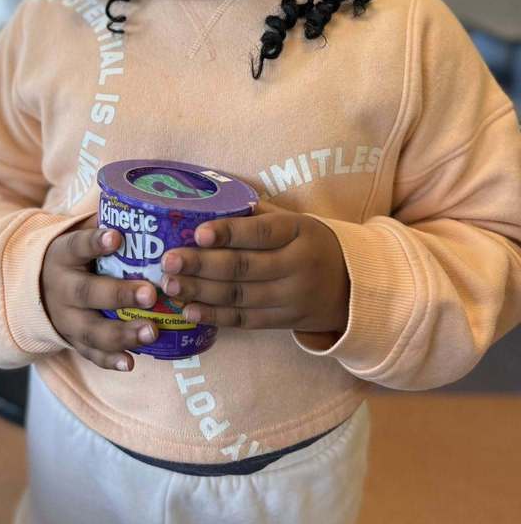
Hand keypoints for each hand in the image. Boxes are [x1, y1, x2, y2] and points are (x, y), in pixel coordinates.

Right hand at [41, 214, 158, 371]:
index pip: (77, 246)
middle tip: (150, 293)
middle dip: (119, 294)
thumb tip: (146, 200)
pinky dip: (109, 360)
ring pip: (91, 328)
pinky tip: (131, 362)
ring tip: (151, 331)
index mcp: (62, 255)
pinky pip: (90, 353)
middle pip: (87, 292)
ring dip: (122, 333)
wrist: (35, 288)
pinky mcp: (72, 340)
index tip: (116, 236)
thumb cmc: (74, 256)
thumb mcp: (77, 236)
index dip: (95, 242)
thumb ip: (104, 222)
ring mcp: (66, 318)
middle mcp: (61, 288)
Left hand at [160, 207, 349, 334]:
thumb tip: (211, 201)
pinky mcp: (285, 322)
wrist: (354, 286)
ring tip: (170, 284)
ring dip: (200, 291)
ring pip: (240, 296)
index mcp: (299, 232)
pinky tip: (189, 310)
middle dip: (202, 265)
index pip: (262, 232)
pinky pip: (246, 321)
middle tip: (168, 260)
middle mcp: (297, 266)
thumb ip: (258, 213)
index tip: (198, 232)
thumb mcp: (296, 221)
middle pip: (244, 268)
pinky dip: (215, 316)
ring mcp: (292, 297)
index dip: (230, 233)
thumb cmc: (311, 243)